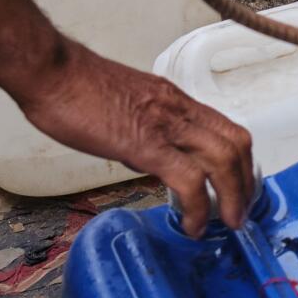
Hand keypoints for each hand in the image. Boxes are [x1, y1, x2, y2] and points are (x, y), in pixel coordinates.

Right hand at [12, 41, 254, 235]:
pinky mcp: (145, 145)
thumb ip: (147, 128)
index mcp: (175, 100)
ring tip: (228, 223)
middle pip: (236, 144)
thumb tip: (153, 157)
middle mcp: (179, 109)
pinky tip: (191, 225)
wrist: (52, 71)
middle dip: (246, 183)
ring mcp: (165, 125)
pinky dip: (198, 207)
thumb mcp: (126, 105)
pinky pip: (188, 179)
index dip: (240, 162)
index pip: (227, 128)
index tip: (238, 187)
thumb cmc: (76, 86)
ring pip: (223, 158)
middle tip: (240, 212)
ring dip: (233, 197)